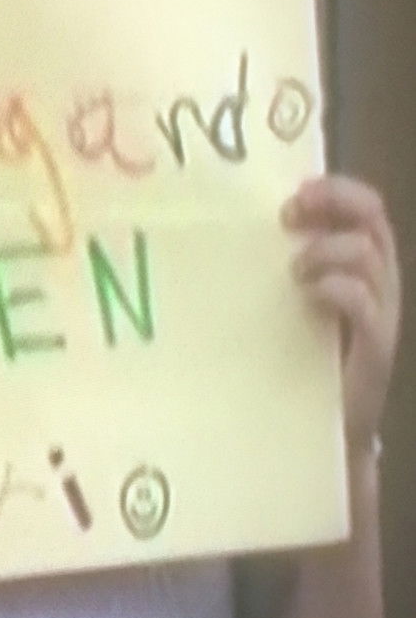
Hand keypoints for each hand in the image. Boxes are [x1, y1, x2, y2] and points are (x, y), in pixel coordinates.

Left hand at [282, 175, 400, 450]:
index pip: (366, 205)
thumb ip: (281, 265)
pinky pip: (365, 302)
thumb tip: (235, 226)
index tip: (296, 189)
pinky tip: (308, 295)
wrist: (321, 429)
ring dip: (326, 250)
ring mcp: (382, 313)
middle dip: (334, 204)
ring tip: (293, 270)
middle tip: (289, 214)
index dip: (336, 188)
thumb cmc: (298, 358)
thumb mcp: (288, 300)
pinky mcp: (377, 347)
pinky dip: (335, 288)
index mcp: (361, 263)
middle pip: (374, 218)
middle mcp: (379, 281)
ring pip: (368, 254)